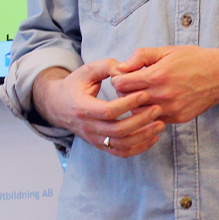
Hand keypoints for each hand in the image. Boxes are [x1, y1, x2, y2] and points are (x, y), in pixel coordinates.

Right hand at [34, 59, 164, 156]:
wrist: (58, 106)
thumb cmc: (75, 85)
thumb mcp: (87, 71)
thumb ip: (106, 67)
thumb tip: (126, 69)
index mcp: (83, 108)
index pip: (108, 111)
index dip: (128, 104)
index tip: (145, 94)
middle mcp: (88, 127)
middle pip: (117, 130)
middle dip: (141, 120)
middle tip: (157, 109)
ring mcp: (94, 139)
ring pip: (121, 144)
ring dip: (143, 136)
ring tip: (160, 124)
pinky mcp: (101, 145)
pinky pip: (121, 152)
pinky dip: (139, 148)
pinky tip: (153, 137)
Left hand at [108, 46, 218, 123]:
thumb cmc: (195, 60)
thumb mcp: (167, 50)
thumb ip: (142, 56)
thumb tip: (122, 65)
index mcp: (157, 76)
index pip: (121, 84)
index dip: (118, 79)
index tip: (122, 76)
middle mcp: (162, 95)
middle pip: (127, 100)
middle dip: (124, 92)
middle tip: (130, 85)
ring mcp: (170, 109)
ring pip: (139, 114)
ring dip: (136, 105)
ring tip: (143, 94)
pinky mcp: (178, 118)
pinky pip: (155, 119)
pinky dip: (151, 112)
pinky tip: (157, 102)